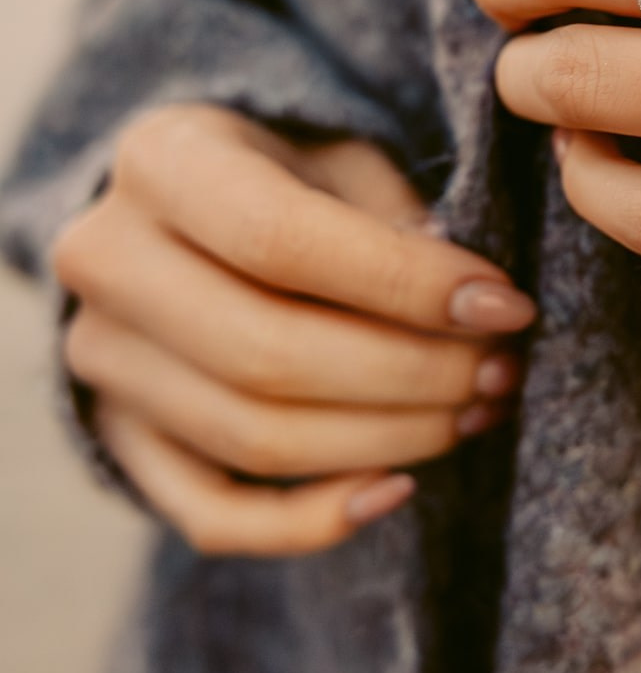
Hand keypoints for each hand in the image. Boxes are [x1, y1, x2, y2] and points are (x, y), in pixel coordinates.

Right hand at [50, 104, 533, 555]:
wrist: (180, 215)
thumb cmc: (287, 172)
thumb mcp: (337, 151)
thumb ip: (393, 213)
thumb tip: (469, 302)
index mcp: (160, 162)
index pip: (282, 240)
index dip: (406, 283)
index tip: (505, 304)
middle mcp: (106, 262)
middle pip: (265, 353)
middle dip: (410, 373)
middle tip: (500, 370)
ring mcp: (103, 361)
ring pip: (251, 438)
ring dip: (385, 439)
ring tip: (474, 412)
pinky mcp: (118, 438)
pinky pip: (212, 514)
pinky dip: (308, 521)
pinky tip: (395, 488)